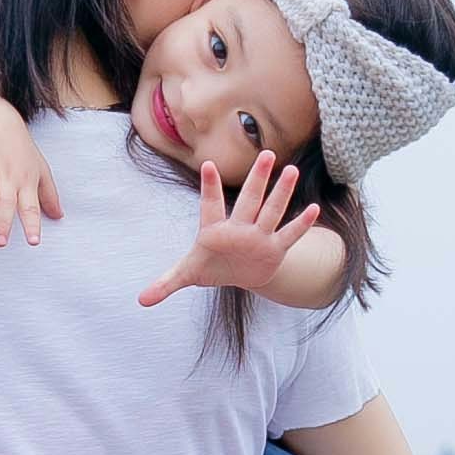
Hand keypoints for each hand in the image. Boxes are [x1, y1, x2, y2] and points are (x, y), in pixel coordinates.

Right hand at [0, 103, 62, 248]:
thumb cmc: (20, 149)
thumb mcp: (39, 169)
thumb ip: (48, 195)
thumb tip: (59, 217)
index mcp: (24, 183)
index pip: (30, 208)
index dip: (32, 225)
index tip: (33, 242)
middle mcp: (8, 177)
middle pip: (6, 202)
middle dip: (3, 222)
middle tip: (0, 242)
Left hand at [138, 153, 323, 306]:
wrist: (238, 274)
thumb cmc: (211, 266)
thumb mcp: (188, 274)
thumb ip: (166, 283)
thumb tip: (140, 300)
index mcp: (215, 230)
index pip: (211, 205)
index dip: (209, 188)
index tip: (208, 166)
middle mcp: (239, 227)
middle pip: (250, 200)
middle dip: (258, 179)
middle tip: (267, 154)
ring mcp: (258, 236)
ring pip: (272, 210)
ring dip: (282, 192)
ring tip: (292, 170)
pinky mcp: (274, 248)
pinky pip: (289, 235)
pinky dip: (301, 225)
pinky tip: (314, 209)